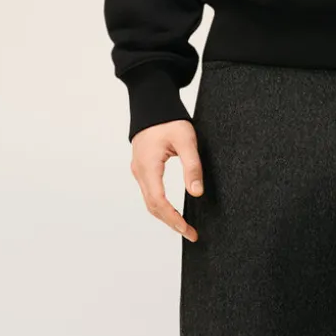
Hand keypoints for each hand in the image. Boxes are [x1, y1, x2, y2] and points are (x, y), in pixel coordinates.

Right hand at [130, 120, 204, 240]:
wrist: (152, 103)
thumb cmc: (169, 119)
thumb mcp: (186, 140)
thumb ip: (192, 166)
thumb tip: (197, 193)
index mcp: (148, 166)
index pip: (158, 202)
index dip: (173, 219)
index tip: (188, 230)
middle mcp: (139, 171)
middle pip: (152, 206)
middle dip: (171, 222)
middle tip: (190, 233)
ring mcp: (138, 169)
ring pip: (149, 200)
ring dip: (165, 215)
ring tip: (183, 225)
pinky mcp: (142, 166)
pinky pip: (149, 191)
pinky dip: (160, 204)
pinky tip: (172, 209)